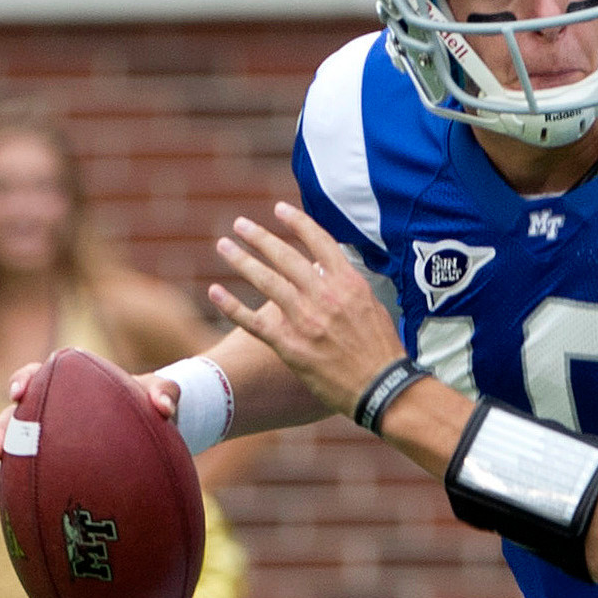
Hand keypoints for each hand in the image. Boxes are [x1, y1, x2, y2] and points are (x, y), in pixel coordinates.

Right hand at [0, 360, 180, 504]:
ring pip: (13, 452)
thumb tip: (164, 409)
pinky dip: (15, 493)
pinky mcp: (51, 465)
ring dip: (1, 472)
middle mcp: (50, 411)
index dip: (22, 380)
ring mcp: (46, 439)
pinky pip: (26, 478)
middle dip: (1, 432)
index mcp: (70, 384)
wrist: (157, 429)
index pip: (37, 374)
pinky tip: (7, 512)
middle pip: (14, 417)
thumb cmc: (153, 404)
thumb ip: (165, 392)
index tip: (18, 393)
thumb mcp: (164, 393)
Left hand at [210, 203, 403, 416]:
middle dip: (260, 237)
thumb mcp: (375, 309)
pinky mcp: (289, 344)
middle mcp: (325, 296)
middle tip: (241, 224)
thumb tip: (330, 271)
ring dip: (241, 260)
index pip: (319, 242)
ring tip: (224, 246)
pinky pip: (253, 321)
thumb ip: (350, 288)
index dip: (297, 222)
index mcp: (349, 284)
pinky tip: (214, 291)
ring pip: (265, 281)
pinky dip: (231, 305)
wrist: (383, 388)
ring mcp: (305, 319)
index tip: (280, 209)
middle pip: (285, 256)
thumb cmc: (383, 351)